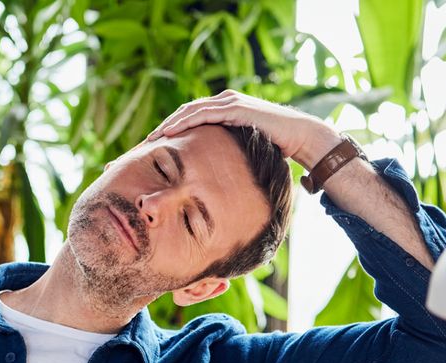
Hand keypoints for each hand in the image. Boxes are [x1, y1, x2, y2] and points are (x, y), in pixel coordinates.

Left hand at [145, 90, 340, 168]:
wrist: (299, 136)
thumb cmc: (275, 147)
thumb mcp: (243, 150)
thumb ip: (227, 154)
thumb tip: (214, 177)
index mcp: (224, 109)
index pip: (191, 117)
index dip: (172, 130)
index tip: (155, 146)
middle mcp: (225, 101)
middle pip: (185, 112)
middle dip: (164, 127)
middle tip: (145, 141)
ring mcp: (229, 102)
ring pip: (190, 110)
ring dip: (169, 124)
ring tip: (152, 138)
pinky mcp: (235, 108)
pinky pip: (203, 114)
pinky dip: (184, 122)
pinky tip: (170, 133)